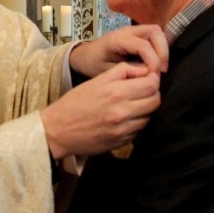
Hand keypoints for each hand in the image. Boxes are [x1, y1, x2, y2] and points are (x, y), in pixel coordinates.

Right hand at [40, 62, 160, 158]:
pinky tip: (125, 118)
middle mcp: (122, 111)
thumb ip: (122, 71)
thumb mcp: (96, 80)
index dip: (153, 79)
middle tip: (141, 91)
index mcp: (116, 92)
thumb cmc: (75, 102)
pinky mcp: (122, 142)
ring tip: (132, 105)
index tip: (147, 78)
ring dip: (145, 109)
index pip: (152, 84)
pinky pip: (139, 130)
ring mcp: (123, 129)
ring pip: (150, 116)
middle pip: (155, 101)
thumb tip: (144, 70)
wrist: (58, 130)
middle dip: (152, 93)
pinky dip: (136, 123)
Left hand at [69, 24, 167, 76]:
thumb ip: (128, 70)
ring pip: (156, 32)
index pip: (143, 45)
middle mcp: (127, 30)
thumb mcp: (108, 71)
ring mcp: (133, 30)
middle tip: (161, 71)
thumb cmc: (94, 64)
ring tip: (160, 68)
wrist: (84, 55)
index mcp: (118, 39)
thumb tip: (149, 73)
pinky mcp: (137, 34)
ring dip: (162, 49)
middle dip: (162, 51)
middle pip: (154, 32)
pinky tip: (156, 63)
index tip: (155, 76)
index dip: (153, 60)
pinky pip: (153, 36)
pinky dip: (159, 48)